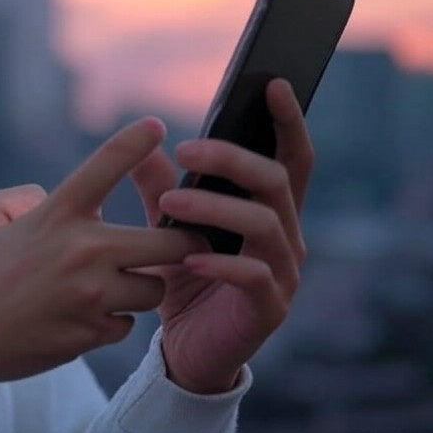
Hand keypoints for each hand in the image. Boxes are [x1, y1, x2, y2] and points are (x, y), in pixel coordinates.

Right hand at [0, 118, 196, 381]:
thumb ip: (19, 196)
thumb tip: (47, 195)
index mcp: (56, 214)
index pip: (106, 166)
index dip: (136, 141)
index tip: (156, 125)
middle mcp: (81, 251)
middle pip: (169, 242)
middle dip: (181, 241)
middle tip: (182, 239)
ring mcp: (90, 297)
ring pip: (153, 288)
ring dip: (142, 285)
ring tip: (118, 284)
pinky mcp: (90, 336)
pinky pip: (127, 325)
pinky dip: (115, 320)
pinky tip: (88, 316)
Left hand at [131, 78, 312, 392]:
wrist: (185, 350)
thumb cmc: (185, 279)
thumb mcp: (168, 226)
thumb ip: (160, 185)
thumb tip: (142, 138)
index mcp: (270, 210)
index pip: (290, 157)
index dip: (288, 120)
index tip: (272, 83)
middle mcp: (286, 237)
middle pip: (276, 181)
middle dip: (232, 159)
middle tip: (185, 150)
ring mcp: (283, 274)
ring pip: (265, 225)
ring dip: (216, 207)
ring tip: (169, 203)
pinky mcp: (269, 310)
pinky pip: (254, 278)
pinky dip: (221, 264)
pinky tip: (188, 258)